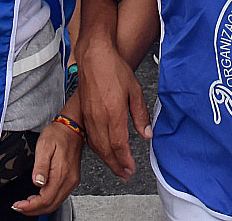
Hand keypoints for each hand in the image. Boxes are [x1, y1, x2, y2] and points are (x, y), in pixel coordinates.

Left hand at [14, 118, 83, 214]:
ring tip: (26, 204)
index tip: (18, 205)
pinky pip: (59, 197)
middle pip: (51, 205)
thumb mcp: (44, 145)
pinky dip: (47, 202)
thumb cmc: (58, 134)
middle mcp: (69, 181)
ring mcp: (71, 181)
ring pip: (55, 203)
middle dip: (33, 210)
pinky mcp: (71, 180)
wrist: (72, 127)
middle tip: (19, 207)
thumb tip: (37, 183)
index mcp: (62, 173)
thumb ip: (40, 166)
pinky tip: (38, 198)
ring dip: (39, 207)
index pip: (45, 199)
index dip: (30, 206)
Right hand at [76, 43, 149, 179]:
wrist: (94, 56)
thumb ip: (140, 114)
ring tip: (116, 167)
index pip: (118, 145)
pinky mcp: (84, 113)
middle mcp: (99, 118)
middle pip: (106, 150)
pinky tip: (103, 150)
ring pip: (96, 146)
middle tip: (124, 174)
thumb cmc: (114, 69)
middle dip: (116, 165)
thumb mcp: (135, 90)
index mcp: (113, 113)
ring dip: (106, 159)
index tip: (131, 169)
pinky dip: (97, 148)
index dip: (125, 160)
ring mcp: (89, 116)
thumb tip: (147, 134)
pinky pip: (90, 137)